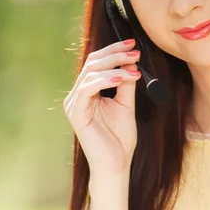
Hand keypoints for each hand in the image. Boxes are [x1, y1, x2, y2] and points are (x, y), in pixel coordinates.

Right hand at [63, 38, 141, 177]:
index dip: (114, 51)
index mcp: (88, 93)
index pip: (96, 63)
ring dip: (114, 66)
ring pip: (90, 72)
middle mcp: (78, 96)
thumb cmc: (119, 140)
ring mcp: (74, 104)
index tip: (133, 45)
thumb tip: (131, 62)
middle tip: (135, 52)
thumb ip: (125, 84)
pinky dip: (104, 80)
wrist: (115, 164)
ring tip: (133, 67)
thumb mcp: (126, 105)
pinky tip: (120, 78)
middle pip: (92, 63)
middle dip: (115, 54)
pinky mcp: (75, 113)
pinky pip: (87, 88)